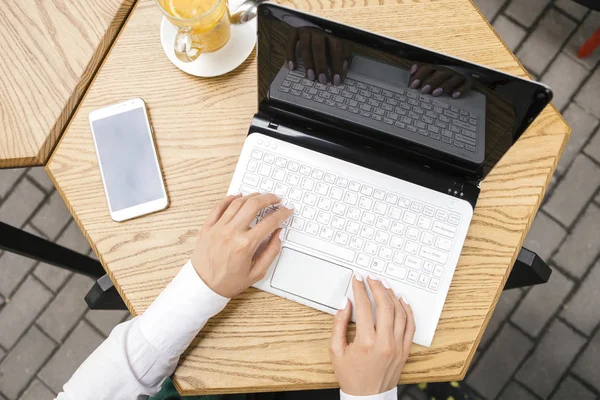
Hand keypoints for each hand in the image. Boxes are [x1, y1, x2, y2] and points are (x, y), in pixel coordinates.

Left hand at [191, 193, 292, 297]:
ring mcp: (218, 228)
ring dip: (252, 197)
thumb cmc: (228, 282)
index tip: (287, 210)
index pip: (270, 222)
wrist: (203, 287)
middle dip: (269, 198)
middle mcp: (231, 233)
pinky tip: (238, 197)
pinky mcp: (207, 227)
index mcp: (245, 245)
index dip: (282, 213)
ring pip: (237, 202)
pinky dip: (230, 199)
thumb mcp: (257, 273)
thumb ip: (271, 252)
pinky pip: (219, 206)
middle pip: (254, 205)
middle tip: (276, 199)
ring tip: (260, 197)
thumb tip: (279, 234)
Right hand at [286, 27, 349, 85]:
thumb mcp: (335, 44)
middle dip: (321, 65)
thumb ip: (341, 54)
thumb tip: (344, 67)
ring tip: (311, 77)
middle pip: (320, 48)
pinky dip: (291, 55)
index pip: (337, 47)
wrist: (309, 22)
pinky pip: (291, 43)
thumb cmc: (325, 39)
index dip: (337, 64)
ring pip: (306, 46)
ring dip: (308, 63)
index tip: (336, 80)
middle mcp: (318, 31)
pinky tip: (292, 67)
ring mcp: (306, 31)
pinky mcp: (294, 31)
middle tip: (323, 80)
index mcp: (331, 34)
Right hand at [330, 275, 414, 395]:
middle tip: (372, 278)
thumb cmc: (351, 375)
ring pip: (400, 313)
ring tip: (384, 285)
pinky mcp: (405, 350)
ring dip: (392, 295)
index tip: (357, 279)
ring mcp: (398, 346)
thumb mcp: (335, 351)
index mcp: (366, 342)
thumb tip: (344, 303)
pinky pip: (410, 325)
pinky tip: (401, 300)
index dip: (360, 289)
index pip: (364, 307)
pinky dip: (407, 310)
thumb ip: (339, 324)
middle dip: (377, 287)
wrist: (367, 397)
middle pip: (384, 305)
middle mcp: (385, 343)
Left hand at [409, 63, 471, 97]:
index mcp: (441, 65)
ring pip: (453, 78)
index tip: (414, 85)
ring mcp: (461, 73)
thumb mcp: (435, 69)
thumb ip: (423, 70)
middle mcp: (450, 68)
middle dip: (431, 81)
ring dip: (444, 85)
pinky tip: (454, 95)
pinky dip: (461, 89)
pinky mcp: (470, 80)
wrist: (471, 68)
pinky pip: (467, 83)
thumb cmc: (447, 72)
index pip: (429, 67)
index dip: (420, 75)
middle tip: (423, 90)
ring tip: (435, 93)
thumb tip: (412, 69)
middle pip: (441, 72)